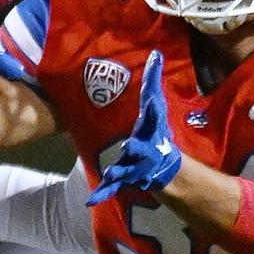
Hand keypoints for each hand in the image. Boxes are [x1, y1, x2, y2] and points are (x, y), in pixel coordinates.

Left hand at [87, 50, 181, 205]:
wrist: (162, 167)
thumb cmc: (155, 133)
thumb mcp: (155, 108)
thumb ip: (153, 82)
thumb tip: (156, 54)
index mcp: (150, 128)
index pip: (153, 115)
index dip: (153, 108)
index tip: (152, 101)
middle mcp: (144, 147)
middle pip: (139, 147)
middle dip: (136, 147)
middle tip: (130, 145)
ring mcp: (136, 165)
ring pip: (126, 168)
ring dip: (119, 170)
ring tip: (111, 173)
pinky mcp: (126, 178)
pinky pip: (113, 186)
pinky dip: (103, 192)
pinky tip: (90, 199)